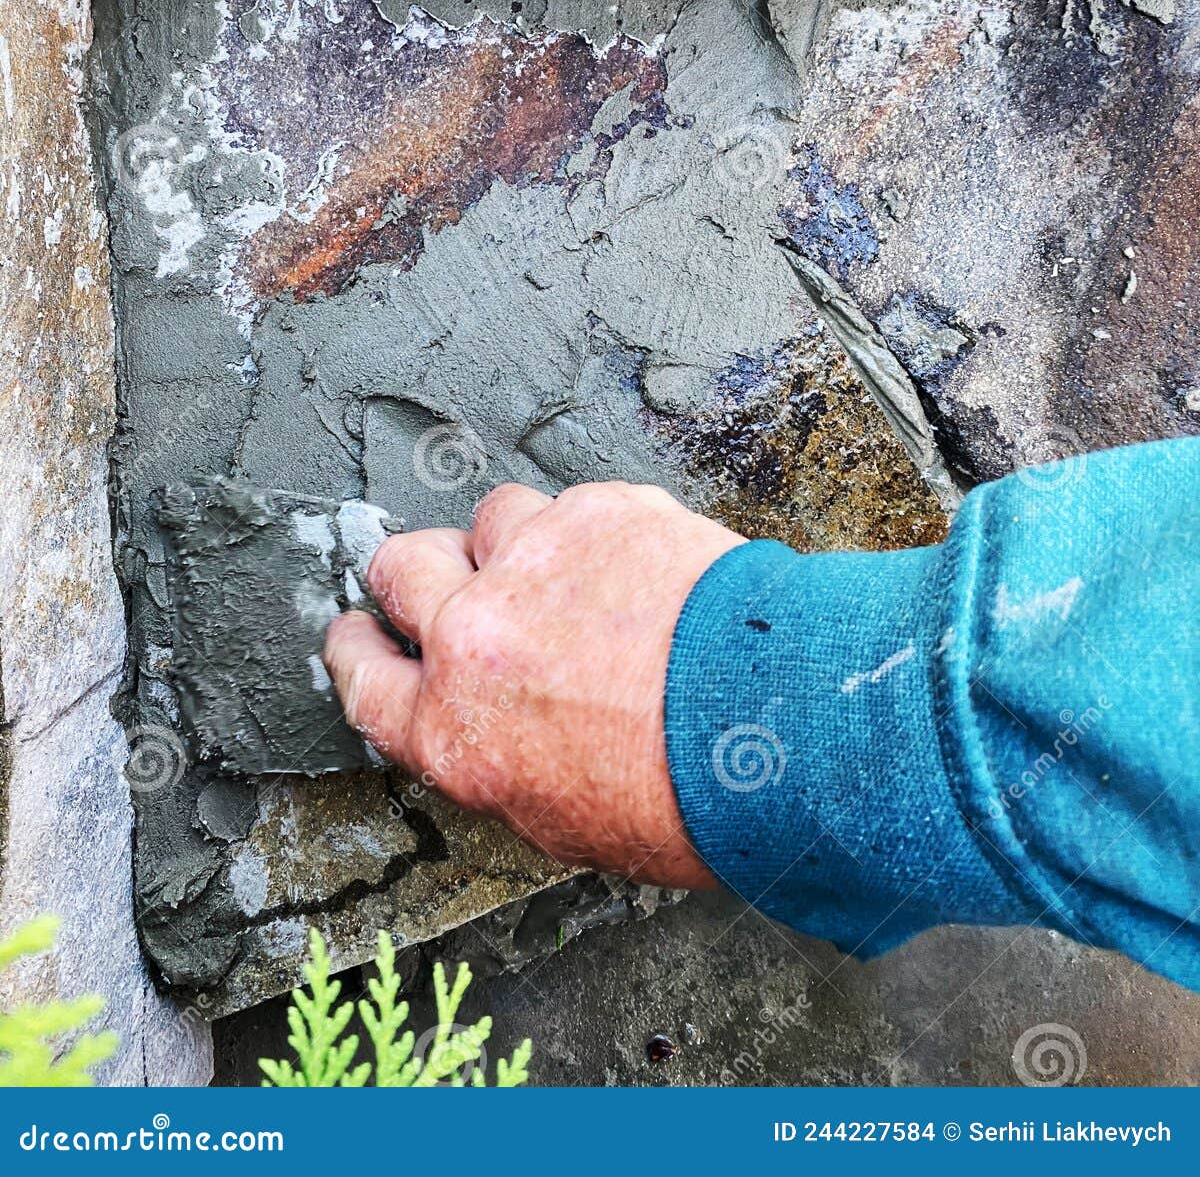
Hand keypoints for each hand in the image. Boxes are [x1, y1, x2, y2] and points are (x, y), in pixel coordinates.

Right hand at [323, 481, 741, 886]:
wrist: (777, 726)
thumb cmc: (689, 796)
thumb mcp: (561, 820)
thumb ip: (502, 758)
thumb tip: (500, 727)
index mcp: (455, 731)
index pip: (361, 676)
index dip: (358, 647)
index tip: (361, 632)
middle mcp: (475, 639)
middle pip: (399, 568)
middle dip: (418, 573)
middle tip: (451, 579)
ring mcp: (531, 566)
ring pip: (490, 518)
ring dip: (518, 542)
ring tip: (570, 572)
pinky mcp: (595, 514)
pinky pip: (572, 503)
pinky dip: (595, 527)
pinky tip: (635, 562)